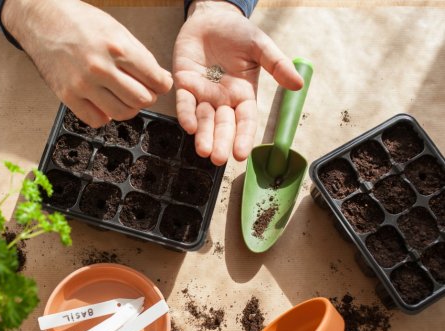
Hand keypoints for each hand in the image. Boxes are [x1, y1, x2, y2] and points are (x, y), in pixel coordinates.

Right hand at [2, 0, 172, 126]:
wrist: (43, 20)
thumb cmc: (80, 22)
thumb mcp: (117, 30)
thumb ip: (141, 56)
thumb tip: (161, 80)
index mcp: (117, 48)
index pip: (155, 80)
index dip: (162, 85)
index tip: (159, 84)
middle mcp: (100, 68)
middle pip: (141, 99)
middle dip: (147, 97)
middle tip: (142, 90)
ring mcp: (82, 84)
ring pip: (121, 113)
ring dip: (128, 108)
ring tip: (124, 97)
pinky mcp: (67, 95)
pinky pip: (96, 119)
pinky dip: (105, 115)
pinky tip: (104, 103)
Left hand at [173, 0, 303, 164]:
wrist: (211, 17)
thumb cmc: (238, 32)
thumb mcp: (261, 47)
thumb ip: (277, 65)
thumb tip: (298, 84)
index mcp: (243, 94)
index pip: (245, 121)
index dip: (244, 137)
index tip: (242, 154)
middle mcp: (222, 99)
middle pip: (223, 125)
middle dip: (221, 142)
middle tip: (219, 159)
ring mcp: (202, 93)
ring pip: (203, 119)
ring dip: (203, 136)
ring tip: (203, 151)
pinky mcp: (184, 84)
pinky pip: (184, 102)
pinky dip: (186, 114)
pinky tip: (189, 126)